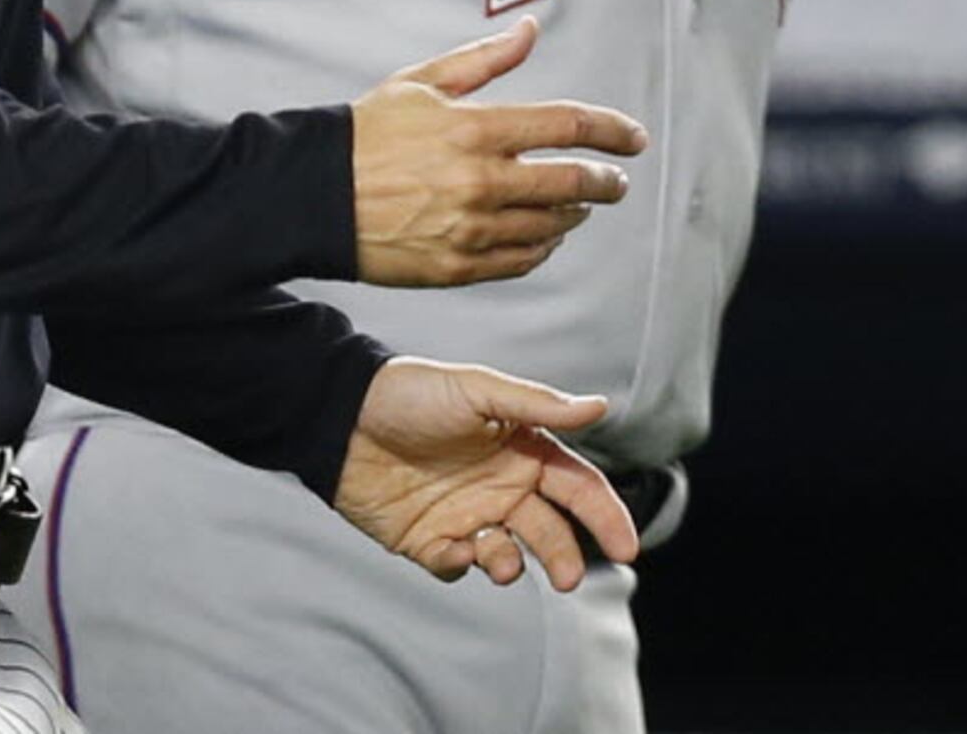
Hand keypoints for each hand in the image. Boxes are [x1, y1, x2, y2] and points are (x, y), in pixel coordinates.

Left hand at [334, 357, 637, 589]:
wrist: (339, 415)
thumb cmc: (409, 393)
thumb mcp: (476, 390)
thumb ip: (537, 404)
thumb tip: (599, 406)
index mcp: (519, 449)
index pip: (577, 487)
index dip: (605, 516)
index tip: (627, 548)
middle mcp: (498, 486)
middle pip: (549, 531)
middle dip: (564, 556)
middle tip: (567, 576)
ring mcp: (464, 514)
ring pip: (507, 555)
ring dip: (512, 564)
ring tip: (501, 559)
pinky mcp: (426, 538)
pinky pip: (456, 564)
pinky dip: (460, 564)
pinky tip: (452, 548)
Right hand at [350, 16, 645, 285]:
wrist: (313, 195)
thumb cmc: (364, 134)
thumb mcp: (420, 83)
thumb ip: (484, 59)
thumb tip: (530, 30)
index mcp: (474, 129)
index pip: (568, 127)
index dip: (613, 130)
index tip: (632, 139)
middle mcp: (480, 181)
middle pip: (573, 183)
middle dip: (606, 181)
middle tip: (615, 180)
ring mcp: (472, 228)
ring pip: (553, 225)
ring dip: (575, 213)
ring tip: (576, 204)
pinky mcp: (459, 266)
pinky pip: (523, 259)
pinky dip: (543, 246)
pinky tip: (543, 234)